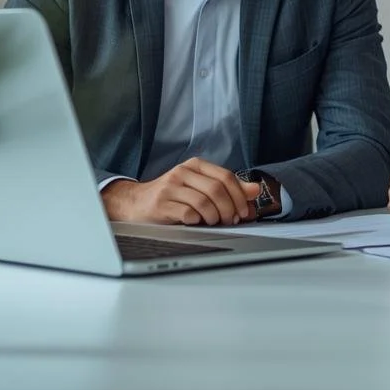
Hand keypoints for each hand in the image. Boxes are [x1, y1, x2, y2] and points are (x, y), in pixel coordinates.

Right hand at [101, 157, 260, 225]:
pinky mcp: (161, 204)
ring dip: (215, 217)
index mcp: (196, 165)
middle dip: (229, 208)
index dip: (239, 196)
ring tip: (214, 222)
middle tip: (231, 220)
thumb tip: (254, 190)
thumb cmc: (172, 196)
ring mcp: (170, 187)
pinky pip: (188, 213)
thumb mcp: (200, 187)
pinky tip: (196, 223)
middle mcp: (183, 173)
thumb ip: (228, 188)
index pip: (226, 177)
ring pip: (204, 201)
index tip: (244, 211)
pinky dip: (197, 221)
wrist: (135, 203)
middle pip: (217, 189)